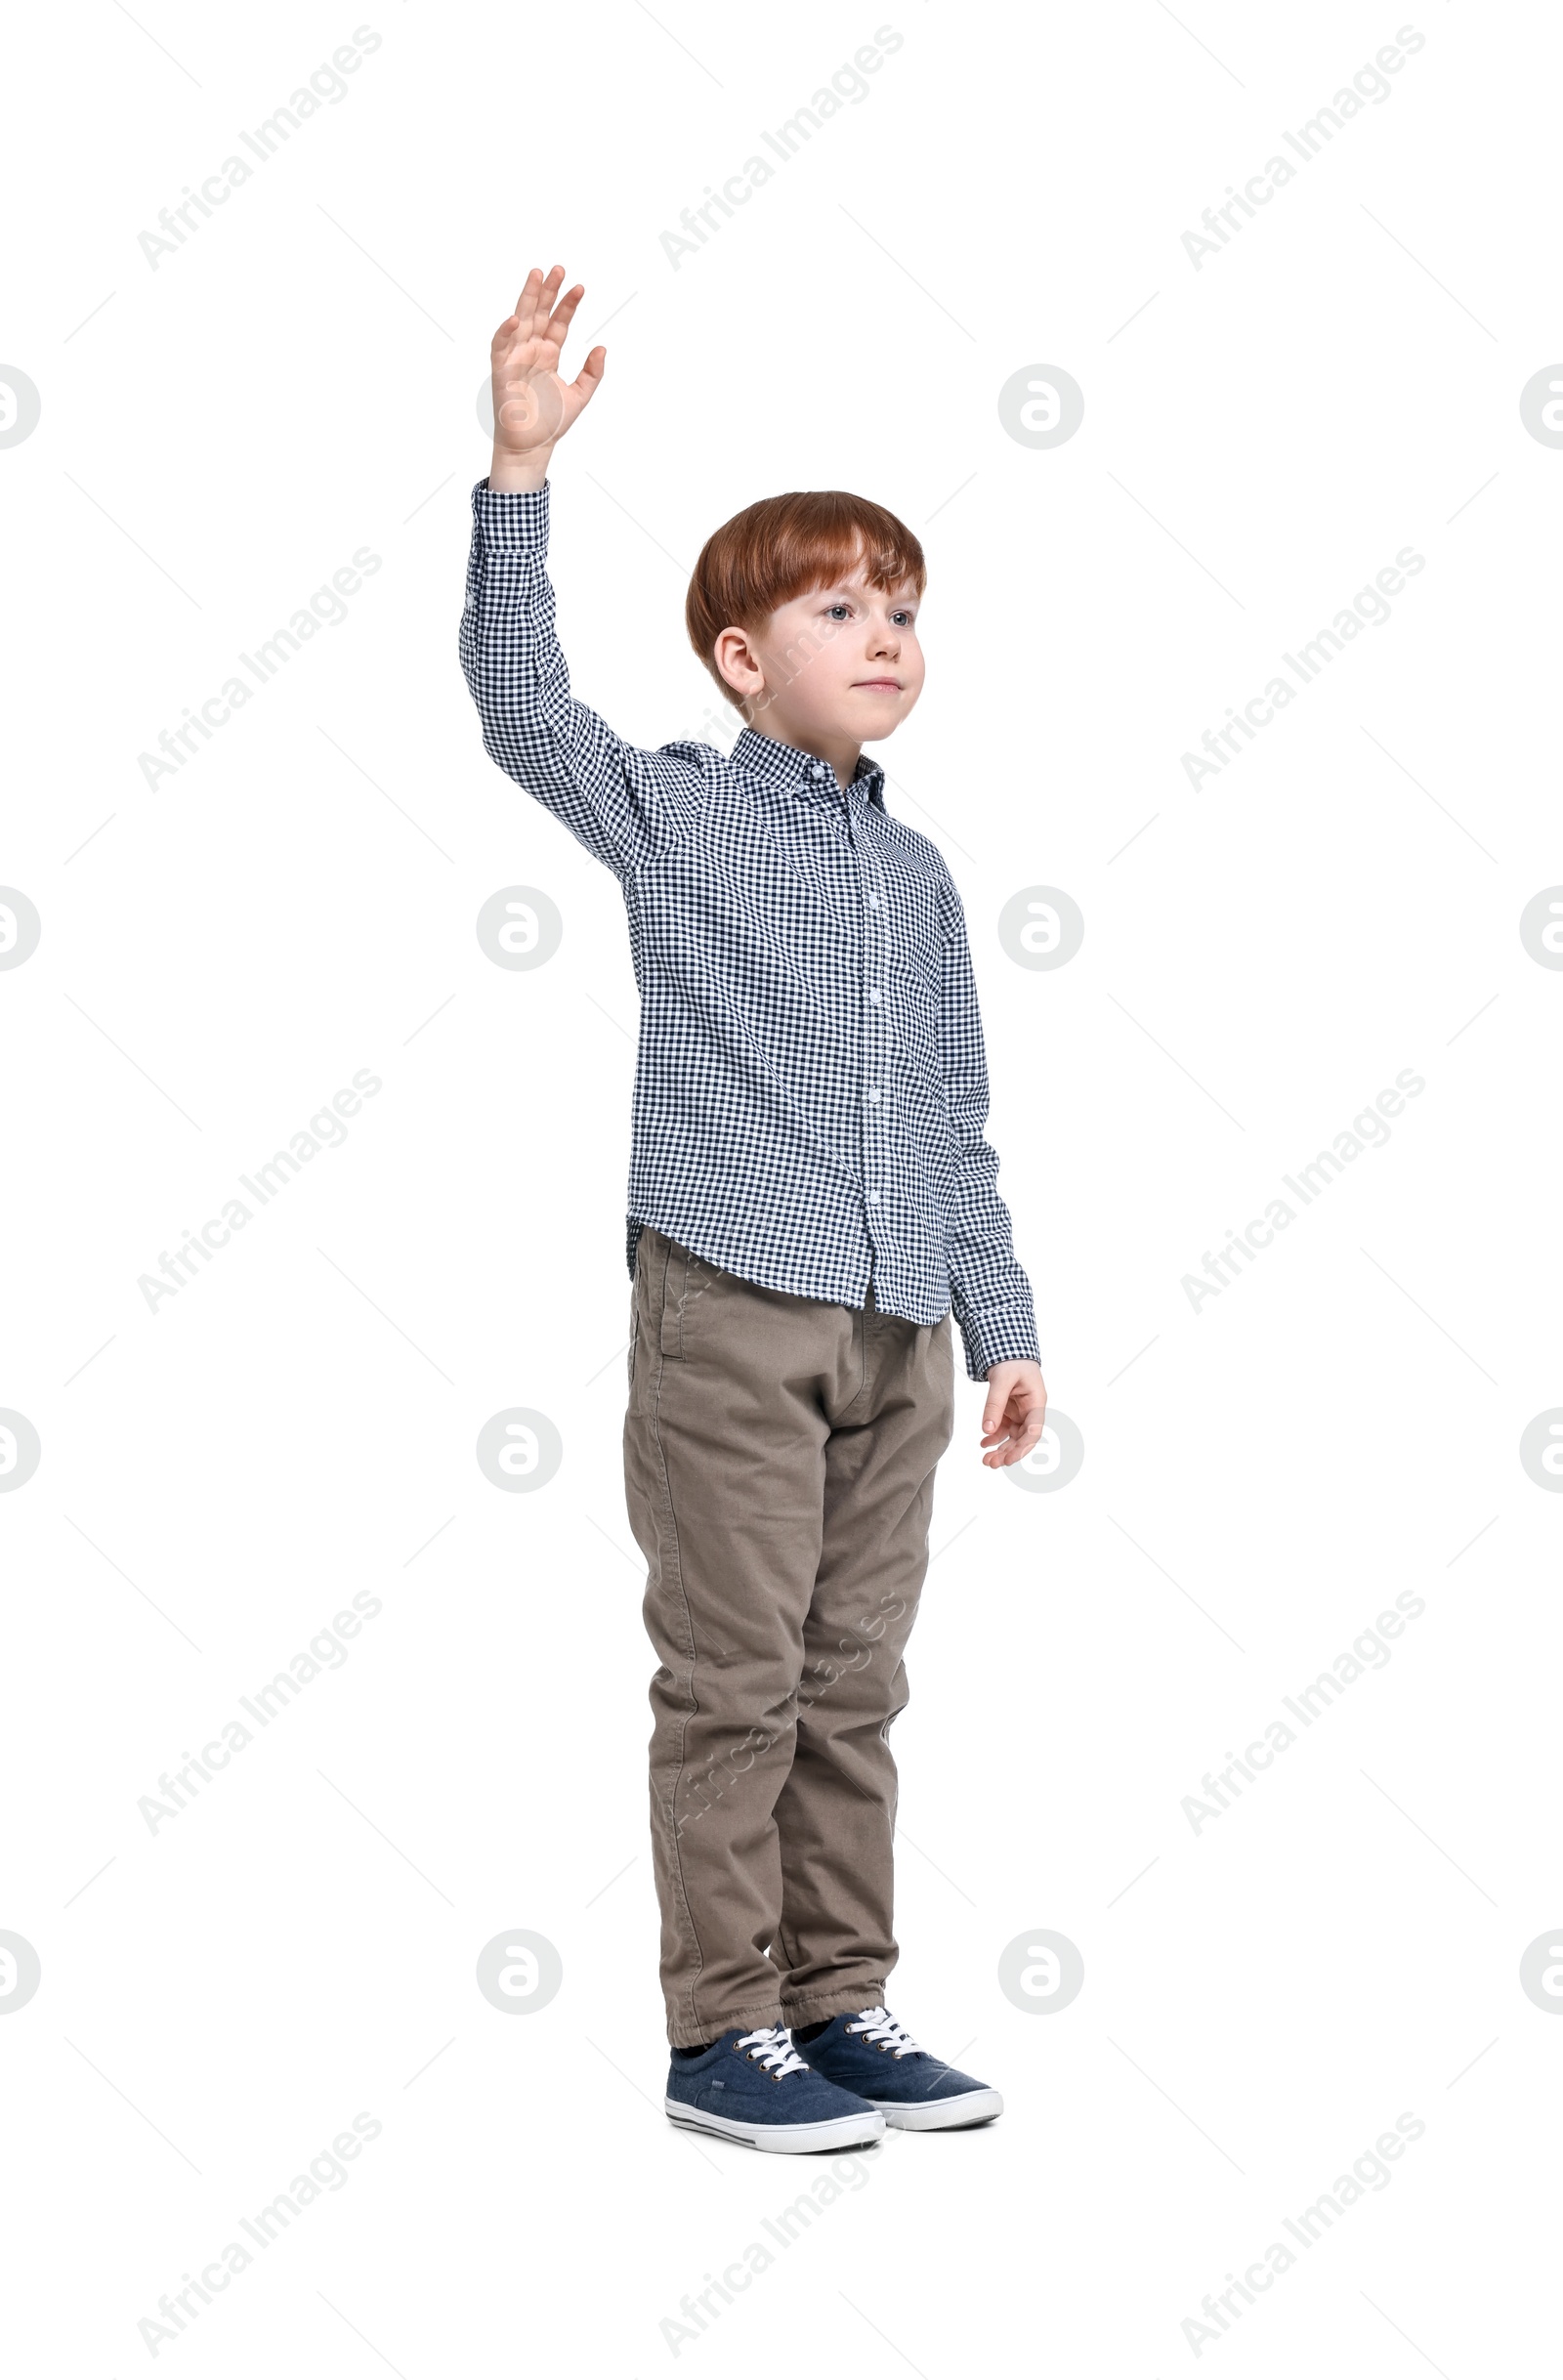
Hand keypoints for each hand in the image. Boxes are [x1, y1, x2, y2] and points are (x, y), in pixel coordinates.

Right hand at [488, 264, 605, 491]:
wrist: (532, 446)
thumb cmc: (551, 423)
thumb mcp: (580, 395)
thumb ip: (592, 372)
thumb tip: (602, 348)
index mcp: (549, 354)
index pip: (558, 322)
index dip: (568, 305)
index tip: (580, 287)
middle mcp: (532, 351)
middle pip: (539, 313)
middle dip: (547, 291)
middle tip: (558, 268)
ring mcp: (515, 357)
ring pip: (521, 320)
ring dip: (527, 298)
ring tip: (537, 275)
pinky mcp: (501, 370)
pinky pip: (500, 346)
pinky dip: (505, 332)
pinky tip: (515, 317)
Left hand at [979, 1360, 1046, 1468]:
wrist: (1006, 1347)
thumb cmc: (1010, 1360)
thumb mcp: (1001, 1380)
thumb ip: (994, 1404)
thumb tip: (986, 1430)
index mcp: (1036, 1402)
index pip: (1034, 1430)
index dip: (1023, 1447)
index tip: (1009, 1459)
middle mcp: (1030, 1410)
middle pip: (1022, 1438)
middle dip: (1008, 1452)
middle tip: (991, 1463)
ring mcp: (1019, 1411)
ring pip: (1012, 1436)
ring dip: (1000, 1449)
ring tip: (986, 1460)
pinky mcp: (1008, 1410)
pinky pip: (1002, 1428)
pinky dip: (993, 1437)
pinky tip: (983, 1444)